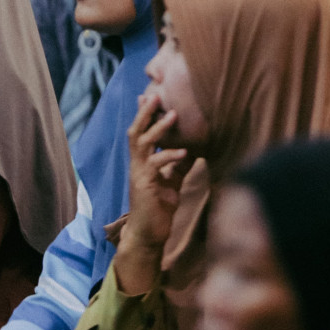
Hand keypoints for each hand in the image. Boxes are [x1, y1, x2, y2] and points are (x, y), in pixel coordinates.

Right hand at [122, 94, 195, 251]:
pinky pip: (155, 165)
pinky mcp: (145, 186)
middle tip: (155, 95)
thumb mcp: (172, 181)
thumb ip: (178, 165)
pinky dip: (170, 156)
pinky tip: (184, 152)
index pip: (140, 132)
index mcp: (142, 162)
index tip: (148, 95)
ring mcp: (139, 174)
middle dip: (144, 113)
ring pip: (142, 144)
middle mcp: (137, 164)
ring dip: (158, 129)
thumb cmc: (159, 207)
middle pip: (136, 132)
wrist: (149, 234)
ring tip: (173, 115)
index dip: (143, 114)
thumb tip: (194, 149)